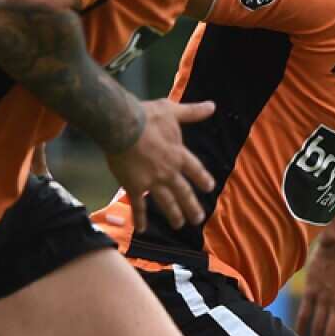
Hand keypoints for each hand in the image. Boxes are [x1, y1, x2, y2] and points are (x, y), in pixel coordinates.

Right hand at [106, 99, 215, 229]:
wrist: (121, 126)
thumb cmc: (147, 116)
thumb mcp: (172, 111)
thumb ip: (192, 112)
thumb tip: (212, 106)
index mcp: (179, 154)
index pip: (195, 170)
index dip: (202, 179)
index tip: (209, 187)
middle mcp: (169, 172)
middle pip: (184, 192)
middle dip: (192, 206)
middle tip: (198, 219)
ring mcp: (153, 181)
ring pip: (167, 202)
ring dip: (174, 215)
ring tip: (179, 225)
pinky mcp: (135, 186)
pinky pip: (139, 206)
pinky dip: (140, 218)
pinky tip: (142, 230)